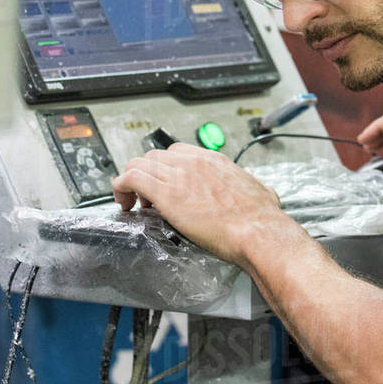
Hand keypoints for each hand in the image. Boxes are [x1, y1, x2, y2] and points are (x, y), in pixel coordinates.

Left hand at [111, 143, 293, 265]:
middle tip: (149, 198)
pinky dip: (120, 188)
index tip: (165, 184)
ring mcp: (178, 176)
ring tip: (135, 203)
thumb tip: (255, 183)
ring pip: (138, 164)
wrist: (257, 231)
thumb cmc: (260, 218)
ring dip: (131, 182)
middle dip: (147, 175)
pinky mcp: (166, 194)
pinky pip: (131, 178)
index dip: (166, 168)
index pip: (177, 152)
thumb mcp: (262, 190)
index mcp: (213, 161)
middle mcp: (193, 163)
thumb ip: (253, 183)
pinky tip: (124, 203)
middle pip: (155, 156)